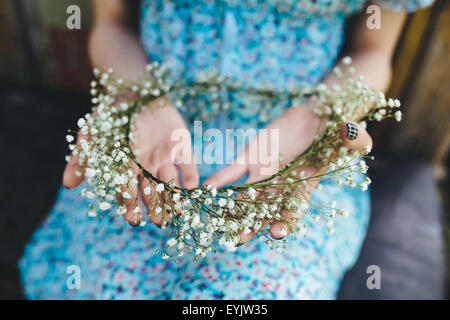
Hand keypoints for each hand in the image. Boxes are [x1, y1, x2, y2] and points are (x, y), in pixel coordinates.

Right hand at [63, 97, 198, 225]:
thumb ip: (81, 158)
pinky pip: (188, 165)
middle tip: (159, 222)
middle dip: (155, 208)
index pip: (127, 192)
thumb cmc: (110, 116)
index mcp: (126, 169)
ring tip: (177, 211)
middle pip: (152, 192)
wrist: (133, 93)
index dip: (129, 205)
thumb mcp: (91, 133)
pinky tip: (194, 188)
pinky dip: (191, 176)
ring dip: (174, 198)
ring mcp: (165, 159)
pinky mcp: (182, 148)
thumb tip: (68, 184)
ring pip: (171, 183)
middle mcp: (146, 168)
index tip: (133, 219)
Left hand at [203, 106, 371, 243]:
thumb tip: (359, 138)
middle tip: (236, 240)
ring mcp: (263, 172)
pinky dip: (221, 179)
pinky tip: (207, 187)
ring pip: (244, 196)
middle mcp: (281, 185)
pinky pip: (233, 171)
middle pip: (263, 211)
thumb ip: (353, 139)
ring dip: (229, 209)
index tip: (277, 232)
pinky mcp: (250, 156)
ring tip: (215, 221)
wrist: (314, 117)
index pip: (294, 209)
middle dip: (250, 226)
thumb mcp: (347, 134)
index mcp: (304, 186)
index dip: (286, 221)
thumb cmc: (333, 130)